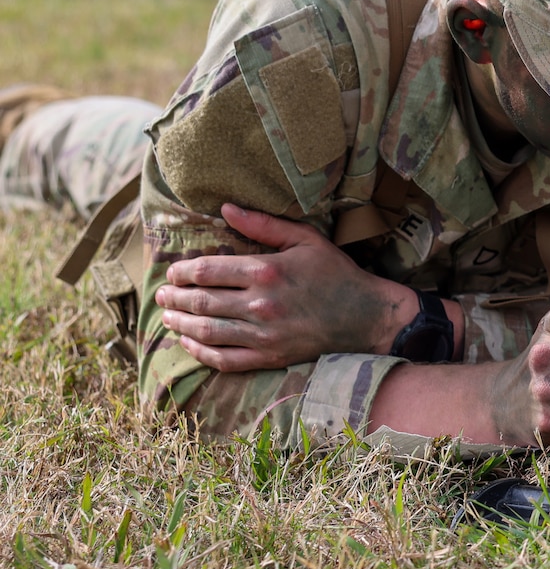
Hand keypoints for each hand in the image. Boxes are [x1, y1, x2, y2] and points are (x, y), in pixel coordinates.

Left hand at [156, 203, 418, 371]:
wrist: (368, 316)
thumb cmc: (337, 274)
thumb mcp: (306, 239)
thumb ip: (264, 225)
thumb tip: (225, 209)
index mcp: (267, 270)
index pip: (207, 270)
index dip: (182, 271)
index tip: (172, 271)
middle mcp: (261, 304)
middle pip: (201, 300)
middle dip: (175, 297)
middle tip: (162, 294)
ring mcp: (265, 334)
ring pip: (207, 330)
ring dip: (180, 323)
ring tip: (168, 316)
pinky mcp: (271, 356)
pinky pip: (225, 358)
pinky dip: (201, 352)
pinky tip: (188, 343)